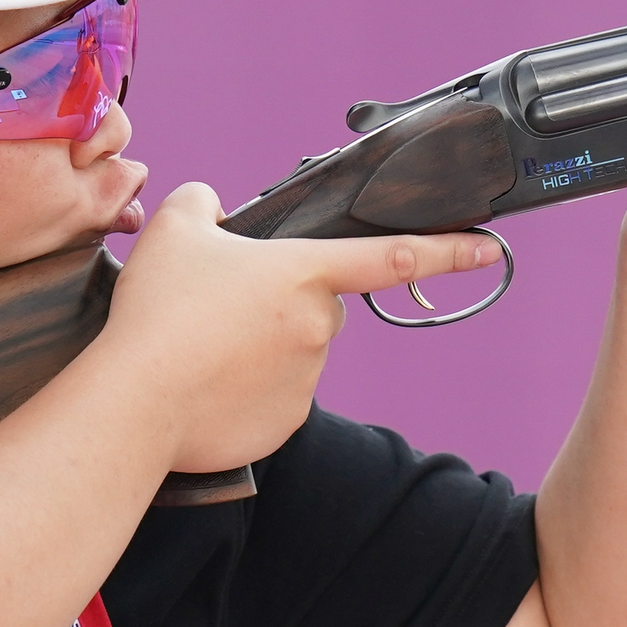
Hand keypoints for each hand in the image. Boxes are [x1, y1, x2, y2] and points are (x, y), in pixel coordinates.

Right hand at [99, 183, 499, 471]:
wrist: (136, 402)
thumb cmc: (160, 313)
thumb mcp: (175, 231)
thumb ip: (203, 203)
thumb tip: (214, 206)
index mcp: (306, 273)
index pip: (394, 256)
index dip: (449, 250)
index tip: (490, 249)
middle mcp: (320, 327)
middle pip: (319, 305)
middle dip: (285, 304)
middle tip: (224, 310)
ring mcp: (308, 380)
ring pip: (297, 352)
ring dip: (262, 348)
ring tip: (205, 350)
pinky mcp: (287, 423)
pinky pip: (276, 395)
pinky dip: (248, 389)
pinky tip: (208, 386)